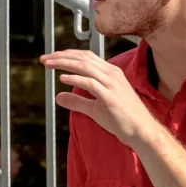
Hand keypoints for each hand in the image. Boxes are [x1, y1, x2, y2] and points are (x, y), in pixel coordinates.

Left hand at [40, 49, 159, 148]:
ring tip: (48, 64)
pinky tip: (62, 78)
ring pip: (84, 66)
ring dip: (64, 63)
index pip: (85, 57)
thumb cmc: (122, 120)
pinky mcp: (110, 96)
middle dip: (61, 56)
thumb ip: (76, 101)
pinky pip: (90, 82)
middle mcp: (112, 74)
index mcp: (110, 73)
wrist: (142, 131)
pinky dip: (75, 78)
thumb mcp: (94, 109)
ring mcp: (112, 84)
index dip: (67, 55)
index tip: (51, 57)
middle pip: (83, 58)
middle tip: (44, 58)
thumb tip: (57, 97)